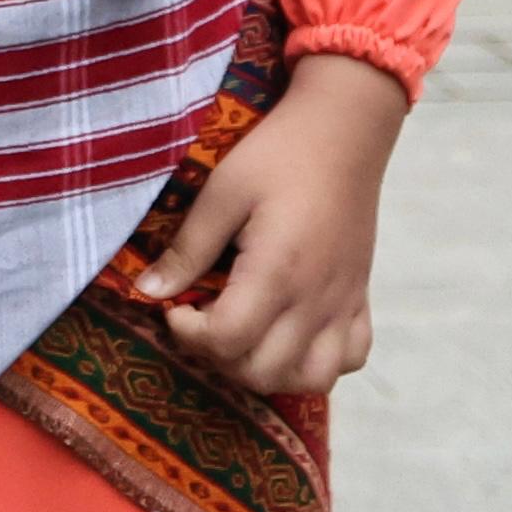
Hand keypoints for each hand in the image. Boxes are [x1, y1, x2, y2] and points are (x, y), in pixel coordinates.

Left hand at [142, 51, 407, 396]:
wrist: (343, 133)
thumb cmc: (276, 155)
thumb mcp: (221, 192)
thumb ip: (188, 248)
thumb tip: (149, 290)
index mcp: (278, 271)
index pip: (229, 340)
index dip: (189, 334)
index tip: (172, 306)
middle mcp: (317, 299)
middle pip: (265, 372)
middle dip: (218, 357)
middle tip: (199, 320)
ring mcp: (345, 304)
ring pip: (312, 379)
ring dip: (267, 371)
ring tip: (240, 334)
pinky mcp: (362, 298)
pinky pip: (350, 358)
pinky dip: (316, 363)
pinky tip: (287, 334)